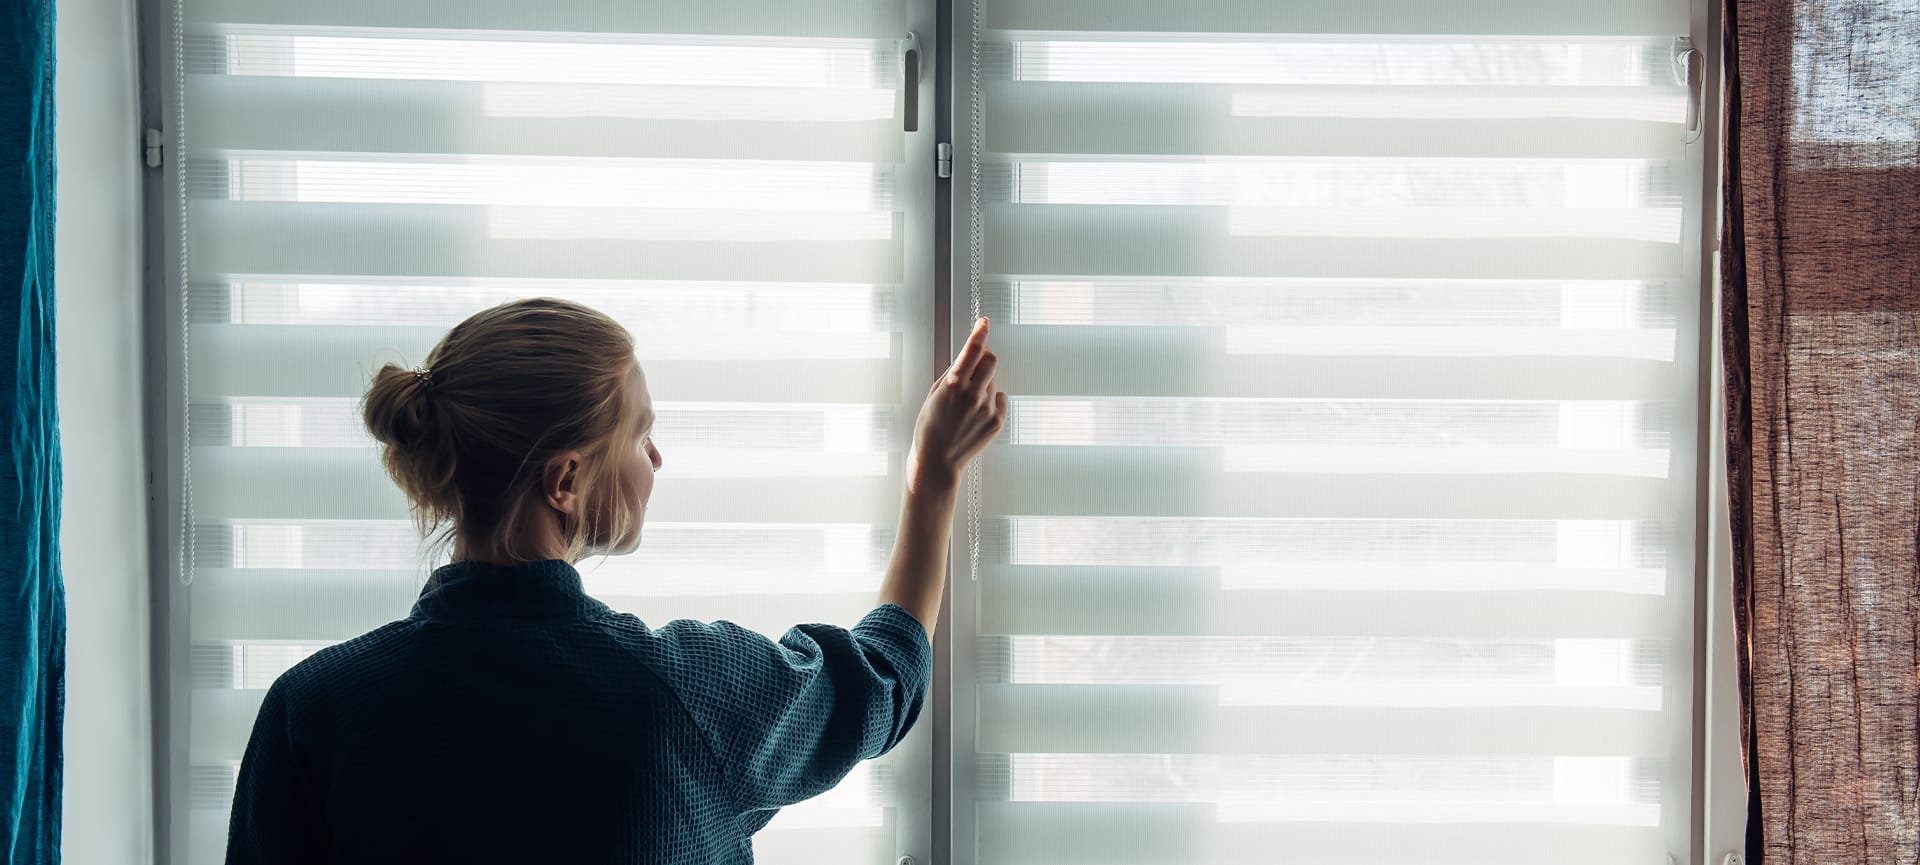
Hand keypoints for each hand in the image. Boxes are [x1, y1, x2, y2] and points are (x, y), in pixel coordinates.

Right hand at [909, 316, 1005, 488]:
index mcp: (953, 385)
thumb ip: (953, 374)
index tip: (983, 321)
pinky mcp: (997, 421)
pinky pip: (1000, 400)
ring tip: (967, 405)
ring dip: (983, 385)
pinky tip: (976, 415)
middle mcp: (972, 394)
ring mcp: (987, 409)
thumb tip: (969, 356)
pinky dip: (991, 402)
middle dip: (984, 358)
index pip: (972, 349)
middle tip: (975, 366)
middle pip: (991, 360)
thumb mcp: (934, 395)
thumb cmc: (930, 427)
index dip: (980, 331)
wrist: (937, 461)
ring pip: (993, 382)